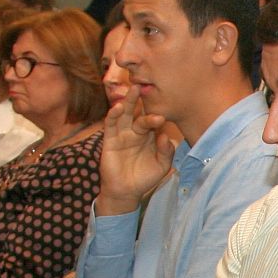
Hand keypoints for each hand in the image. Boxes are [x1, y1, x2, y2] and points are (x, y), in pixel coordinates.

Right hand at [98, 88, 176, 213]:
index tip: (163, 114)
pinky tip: (118, 107)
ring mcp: (122, 134)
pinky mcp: (110, 140)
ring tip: (133, 89)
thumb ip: (166, 152)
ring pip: (125, 114)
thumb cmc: (145, 178)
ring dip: (128, 102)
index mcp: (150, 136)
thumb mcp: (162, 166)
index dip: (158, 115)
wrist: (127, 191)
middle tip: (147, 87)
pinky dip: (113, 115)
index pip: (154, 121)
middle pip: (139, 112)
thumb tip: (165, 137)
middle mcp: (136, 132)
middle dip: (142, 100)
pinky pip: (111, 125)